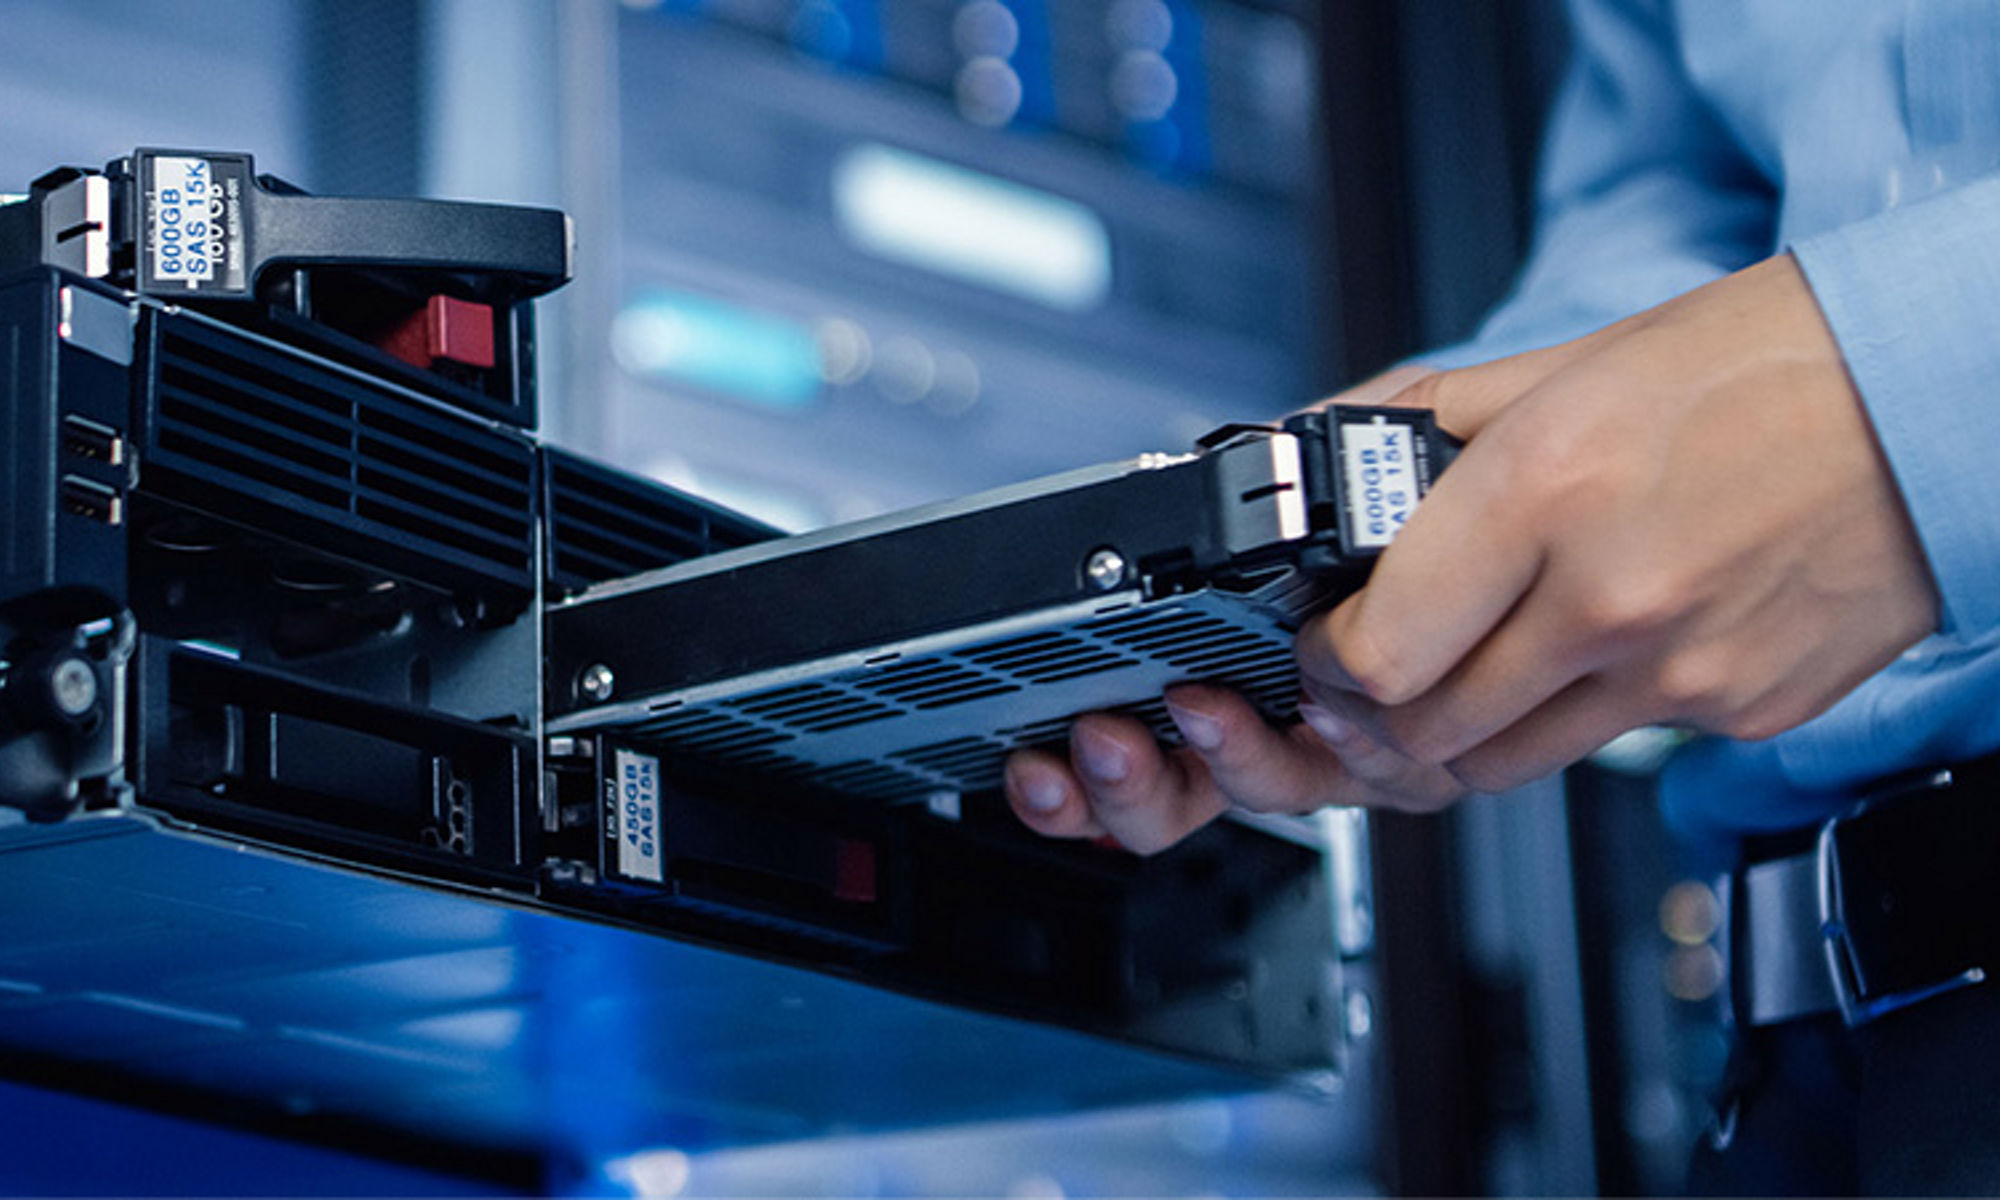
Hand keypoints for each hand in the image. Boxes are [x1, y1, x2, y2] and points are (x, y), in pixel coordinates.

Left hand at [1006, 254, 1939, 852]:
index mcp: (1547, 492)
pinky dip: (1575, 716)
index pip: (1377, 654)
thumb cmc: (1760, 366)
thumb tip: (1316, 443)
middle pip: (1427, 731)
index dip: (1325, 661)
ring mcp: (1681, 672)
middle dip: (1374, 710)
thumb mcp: (1561, 366)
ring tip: (1465, 667)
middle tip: (1372, 668)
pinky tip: (1591, 649)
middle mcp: (1611, 597)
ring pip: (1506, 765)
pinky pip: (1613, 749)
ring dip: (1459, 733)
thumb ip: (1419, 423)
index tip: (1321, 640)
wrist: (1932, 398)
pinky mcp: (1738, 714)